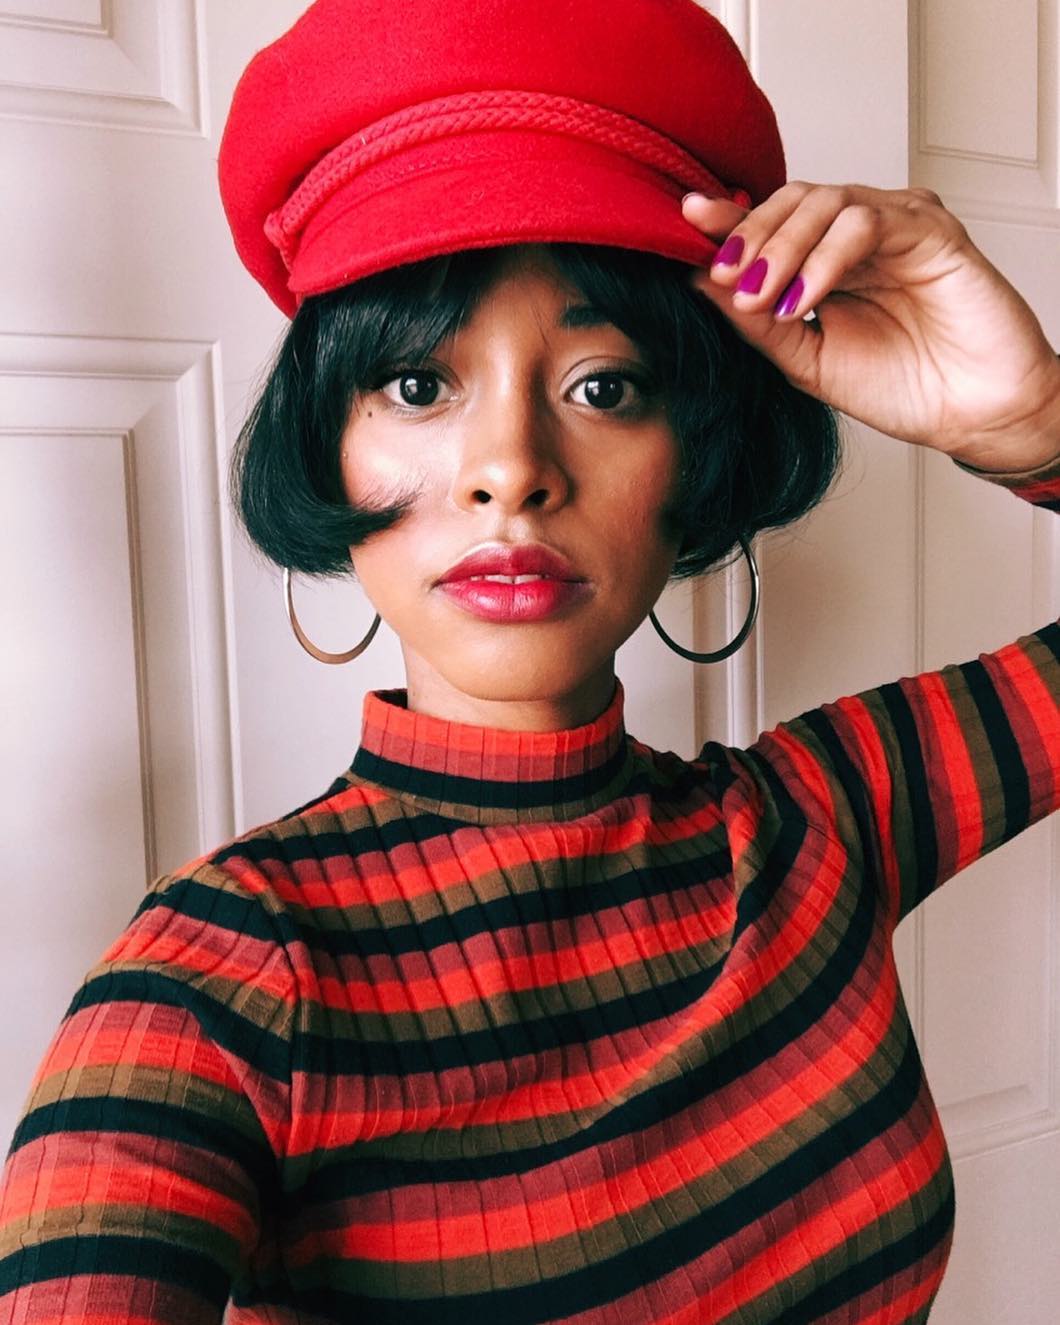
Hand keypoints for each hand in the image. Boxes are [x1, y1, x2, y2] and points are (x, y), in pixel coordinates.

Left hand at [682, 183, 1059, 470]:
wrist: (969, 415)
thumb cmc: (903, 387)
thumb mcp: (806, 359)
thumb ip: (755, 321)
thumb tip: (698, 281)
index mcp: (828, 260)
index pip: (771, 224)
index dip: (726, 221)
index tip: (683, 222)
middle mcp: (859, 235)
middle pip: (791, 200)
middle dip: (748, 235)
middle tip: (724, 274)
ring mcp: (895, 225)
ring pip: (824, 201)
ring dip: (782, 247)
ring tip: (761, 294)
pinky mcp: (929, 229)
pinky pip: (865, 222)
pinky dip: (825, 257)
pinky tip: (805, 298)